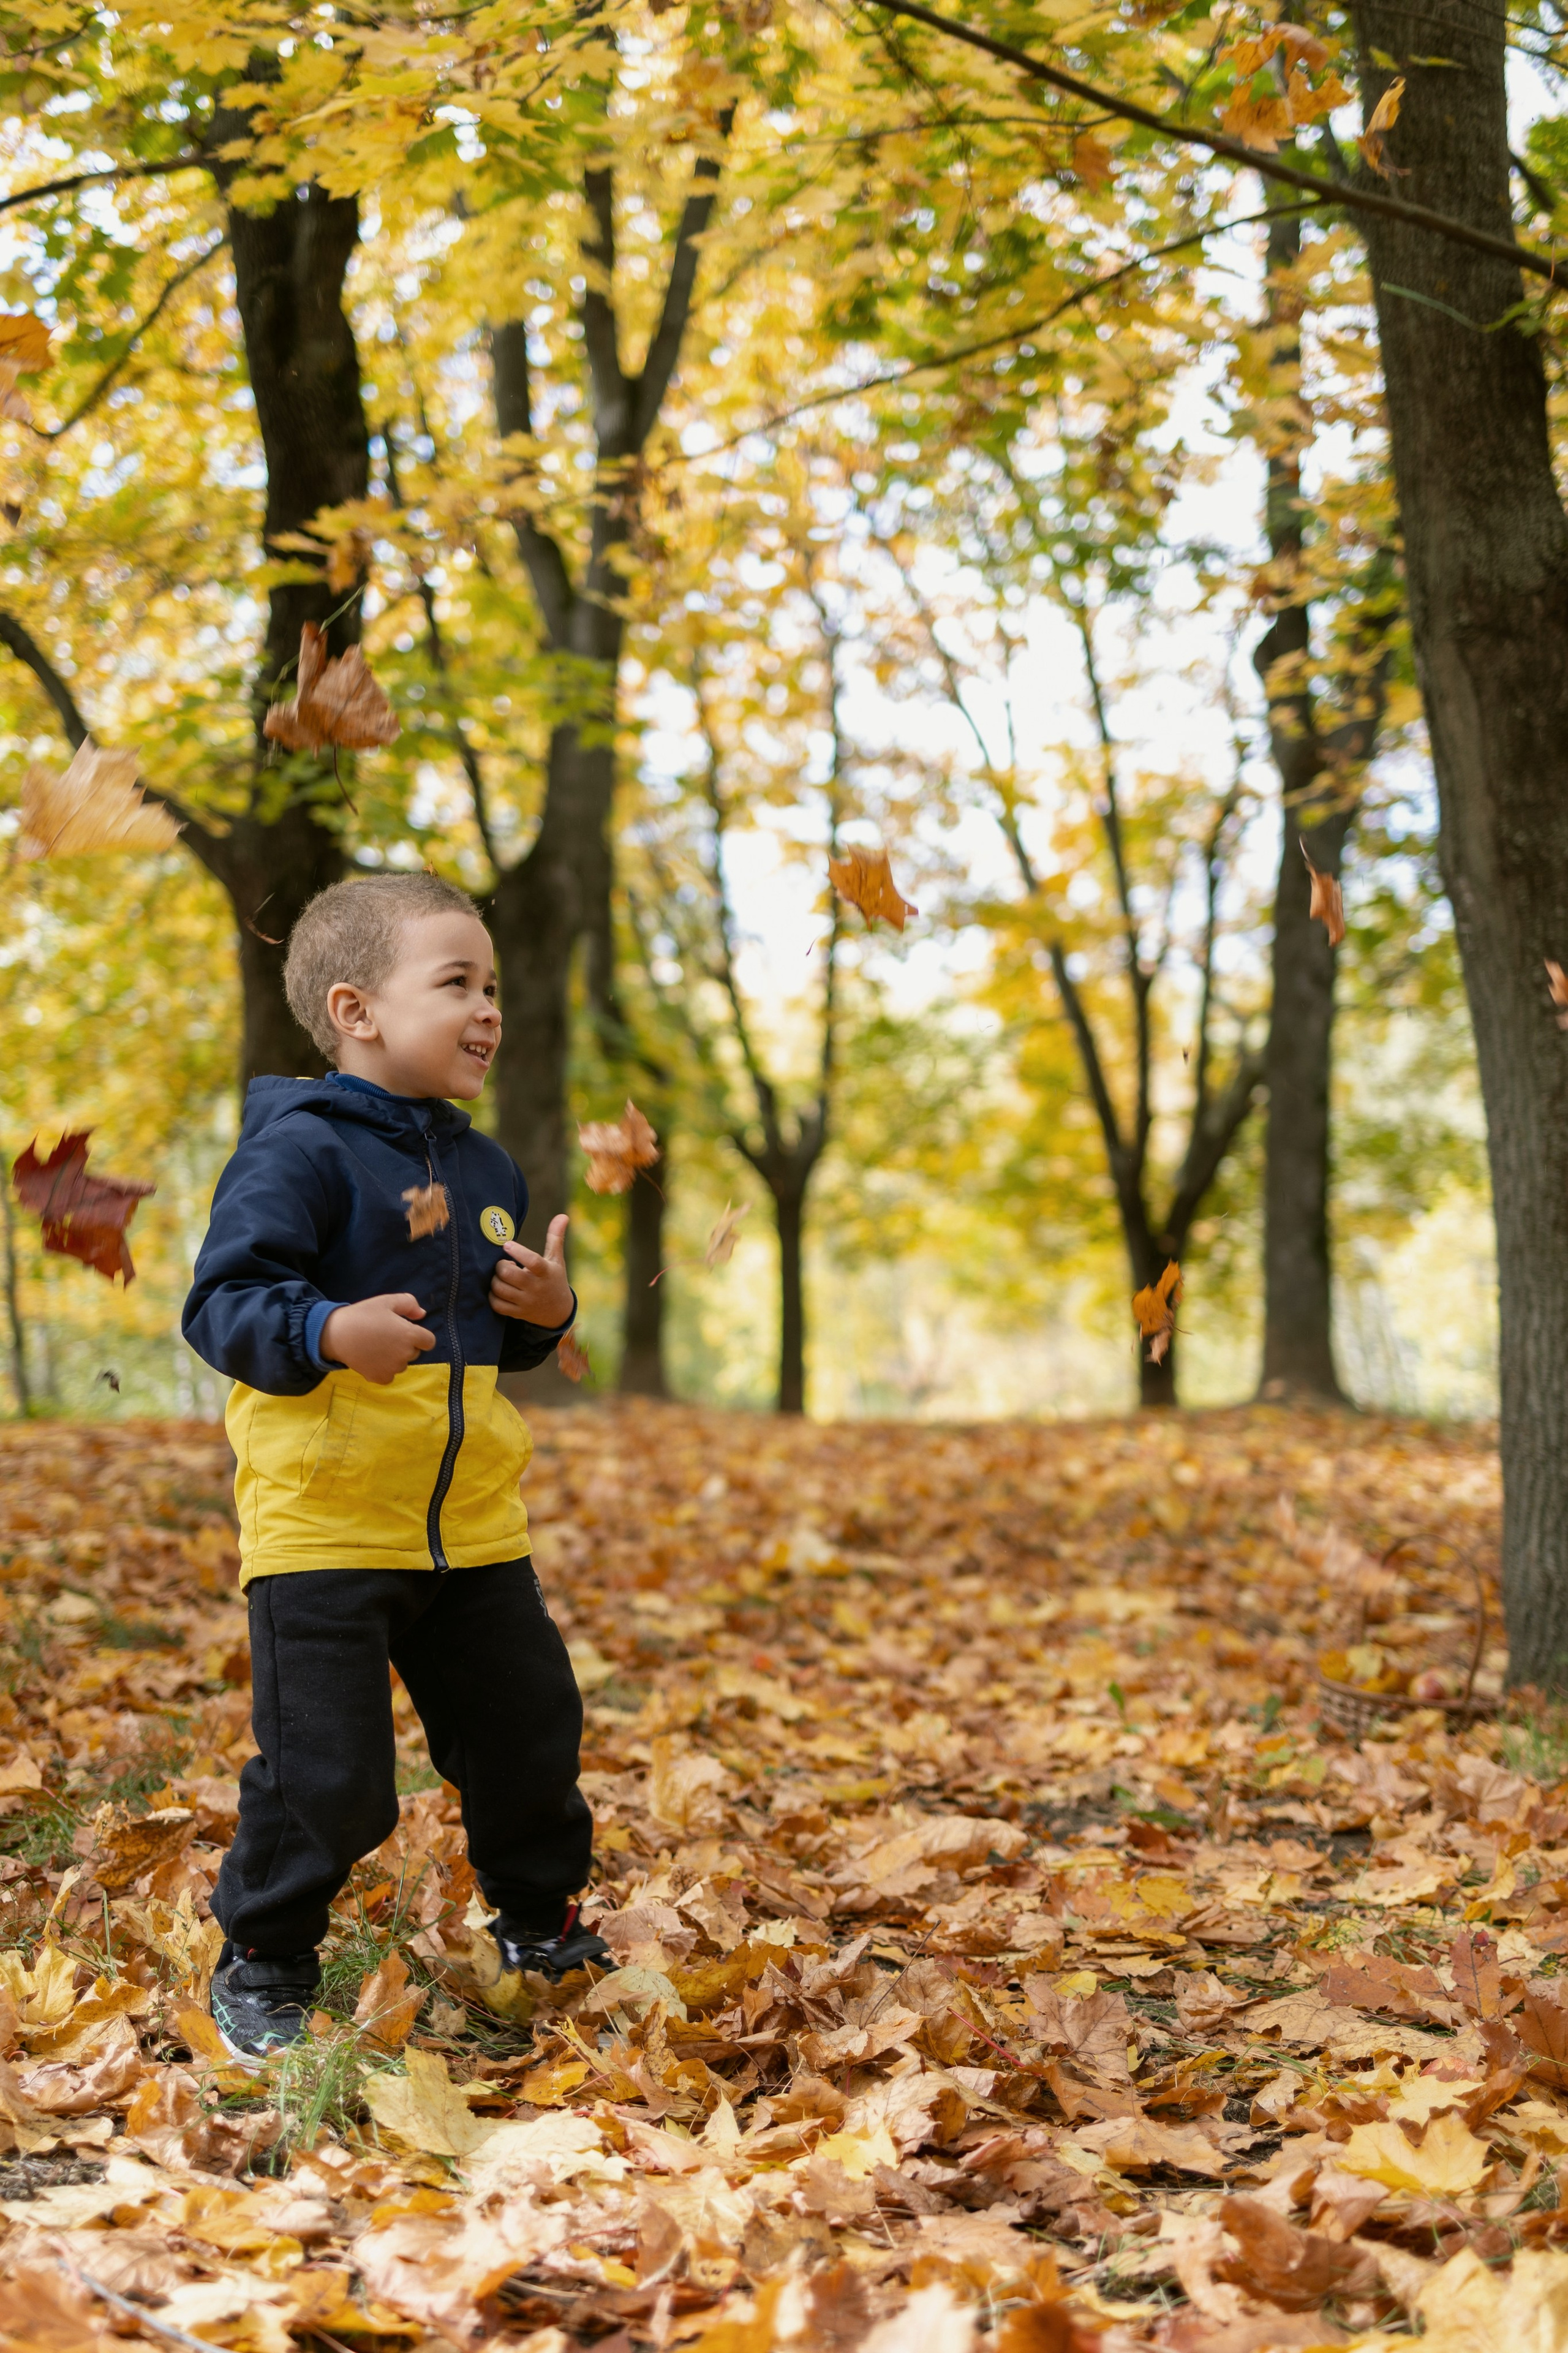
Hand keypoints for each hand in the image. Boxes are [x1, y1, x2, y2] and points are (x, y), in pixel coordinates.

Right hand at [321, 1293, 435, 1384]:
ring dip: (394, 1357)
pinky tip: (372, 1359)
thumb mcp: (386, 1301)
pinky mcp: (380, 1378)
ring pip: (402, 1364)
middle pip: (414, 1352)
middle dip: (405, 1345)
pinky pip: (390, 1375)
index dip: (420, 1336)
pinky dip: (384, 1369)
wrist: (336, 1334)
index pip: (429, 1341)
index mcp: (410, 1335)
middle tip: (385, 1336)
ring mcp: (393, 1369)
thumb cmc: (363, 1315)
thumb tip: (421, 1314)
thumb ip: (409, 1304)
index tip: (405, 1332)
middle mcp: (405, 1354)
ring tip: (376, 1346)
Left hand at [490, 1214, 573, 1327]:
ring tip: (502, 1276)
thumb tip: (562, 1216)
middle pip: (509, 1275)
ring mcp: (526, 1302)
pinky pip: (497, 1305)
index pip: (533, 1262)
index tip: (507, 1244)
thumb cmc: (554, 1279)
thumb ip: (555, 1237)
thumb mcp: (557, 1260)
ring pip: (500, 1289)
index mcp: (545, 1272)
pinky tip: (499, 1290)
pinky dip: (493, 1296)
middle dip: (501, 1266)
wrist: (558, 1312)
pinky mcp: (517, 1313)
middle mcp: (535, 1288)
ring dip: (495, 1280)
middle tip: (505, 1263)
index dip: (518, 1252)